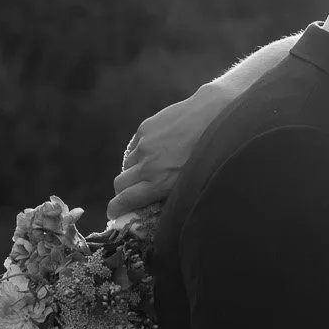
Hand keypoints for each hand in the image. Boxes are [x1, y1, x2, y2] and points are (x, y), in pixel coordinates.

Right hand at [107, 85, 220, 219]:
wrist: (215, 116)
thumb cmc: (212, 155)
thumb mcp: (193, 183)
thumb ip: (171, 194)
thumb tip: (157, 204)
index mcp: (160, 183)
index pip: (126, 199)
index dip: (116, 208)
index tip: (113, 212)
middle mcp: (148, 165)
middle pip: (120, 183)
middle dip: (122, 191)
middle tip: (129, 193)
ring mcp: (145, 145)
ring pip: (128, 164)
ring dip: (133, 170)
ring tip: (150, 168)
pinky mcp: (145, 128)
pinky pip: (134, 146)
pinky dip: (140, 152)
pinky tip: (155, 150)